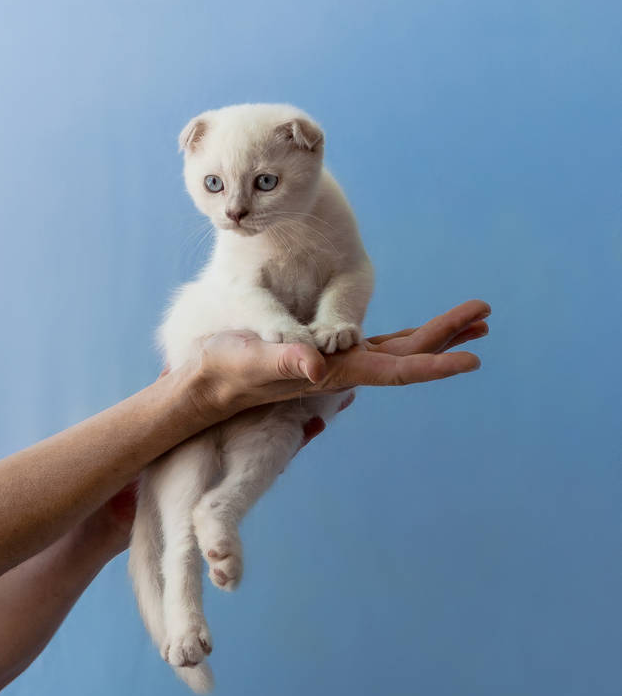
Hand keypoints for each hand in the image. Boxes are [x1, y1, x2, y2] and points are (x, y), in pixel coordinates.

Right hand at [192, 298, 490, 414]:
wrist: (209, 382)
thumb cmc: (228, 370)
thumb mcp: (254, 361)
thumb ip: (284, 362)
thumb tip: (315, 369)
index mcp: (337, 373)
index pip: (397, 370)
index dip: (436, 364)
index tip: (473, 359)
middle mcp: (346, 370)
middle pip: (409, 354)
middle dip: (448, 335)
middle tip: (486, 313)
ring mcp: (339, 363)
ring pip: (399, 348)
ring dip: (436, 334)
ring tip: (474, 321)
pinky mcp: (328, 354)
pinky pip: (378, 344)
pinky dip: (407, 335)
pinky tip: (421, 331)